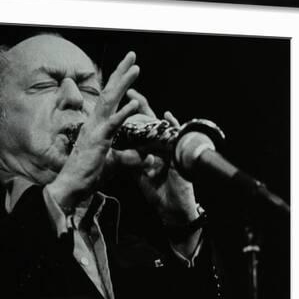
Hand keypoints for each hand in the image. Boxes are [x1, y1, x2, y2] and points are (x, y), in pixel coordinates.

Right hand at [47, 52, 140, 210]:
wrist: (71, 185)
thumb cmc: (87, 174)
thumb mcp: (111, 161)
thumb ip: (127, 156)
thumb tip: (143, 156)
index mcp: (97, 124)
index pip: (109, 98)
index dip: (118, 81)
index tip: (128, 67)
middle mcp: (95, 122)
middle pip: (109, 92)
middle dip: (121, 72)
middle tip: (132, 55)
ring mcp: (96, 129)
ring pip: (110, 101)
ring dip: (123, 83)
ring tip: (135, 68)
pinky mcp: (99, 140)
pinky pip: (113, 124)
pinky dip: (124, 112)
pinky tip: (135, 102)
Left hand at [114, 89, 199, 224]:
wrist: (173, 210)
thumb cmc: (159, 191)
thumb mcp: (140, 173)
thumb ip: (132, 159)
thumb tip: (119, 150)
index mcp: (150, 148)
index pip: (140, 127)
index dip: (130, 114)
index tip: (119, 101)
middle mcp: (161, 145)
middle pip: (150, 120)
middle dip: (140, 105)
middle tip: (129, 89)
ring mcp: (171, 148)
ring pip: (162, 125)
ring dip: (151, 112)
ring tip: (139, 98)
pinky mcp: (180, 156)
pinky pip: (178, 138)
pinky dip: (174, 127)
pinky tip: (167, 116)